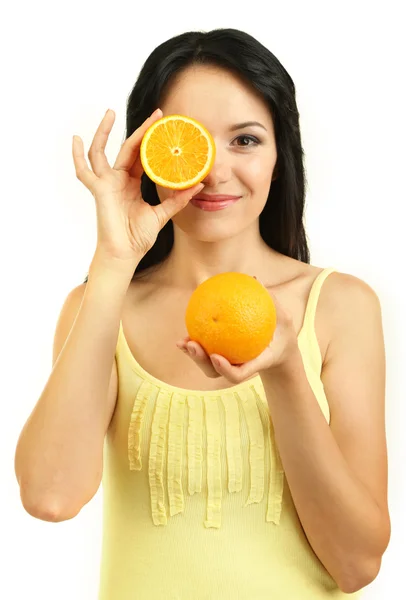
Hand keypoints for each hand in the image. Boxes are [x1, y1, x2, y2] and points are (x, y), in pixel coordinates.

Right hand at [72, 108, 203, 262]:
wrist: (125, 253)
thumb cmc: (138, 237)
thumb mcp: (162, 214)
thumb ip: (177, 199)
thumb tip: (198, 185)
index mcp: (132, 184)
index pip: (142, 156)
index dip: (152, 142)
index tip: (165, 127)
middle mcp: (118, 180)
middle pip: (127, 148)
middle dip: (140, 131)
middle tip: (156, 114)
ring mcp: (106, 183)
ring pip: (102, 151)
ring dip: (105, 132)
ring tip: (110, 112)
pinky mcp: (99, 190)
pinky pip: (84, 171)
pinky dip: (78, 156)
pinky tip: (76, 139)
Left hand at [176, 277, 299, 383]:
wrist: (280, 350)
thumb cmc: (282, 333)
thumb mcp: (285, 319)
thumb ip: (273, 302)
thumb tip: (254, 279)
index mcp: (255, 365)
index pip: (239, 374)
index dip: (226, 369)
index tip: (216, 357)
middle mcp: (239, 368)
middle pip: (216, 372)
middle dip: (201, 361)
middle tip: (193, 345)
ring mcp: (229, 366)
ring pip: (207, 367)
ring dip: (193, 356)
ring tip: (182, 342)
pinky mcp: (222, 359)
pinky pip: (207, 353)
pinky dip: (194, 346)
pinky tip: (184, 336)